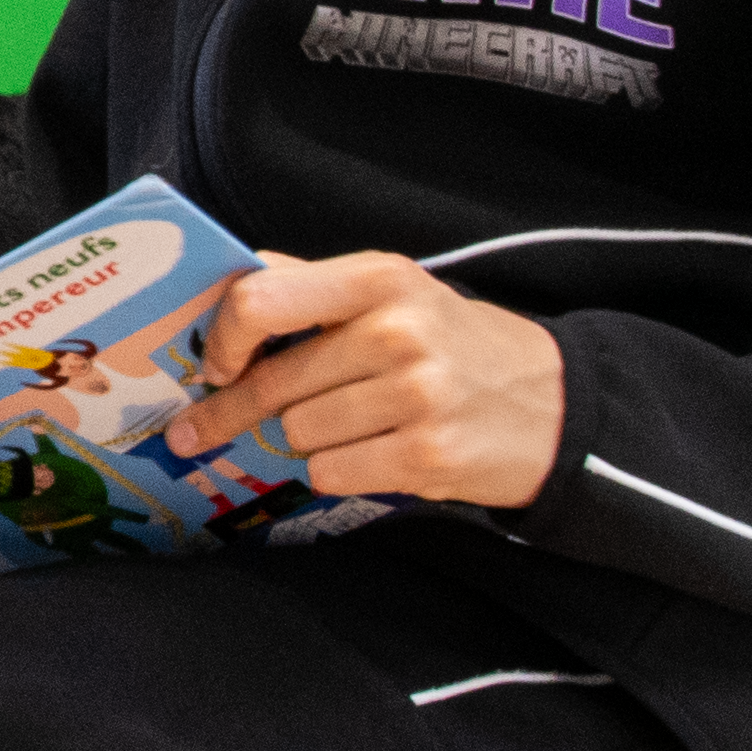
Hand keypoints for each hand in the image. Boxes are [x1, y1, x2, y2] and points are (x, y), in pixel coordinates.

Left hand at [173, 251, 568, 507]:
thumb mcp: (394, 293)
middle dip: (231, 412)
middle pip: (273, 383)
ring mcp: (417, 394)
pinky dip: (335, 470)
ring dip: (303, 440)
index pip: (262, 299)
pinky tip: (371, 454)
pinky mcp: (427, 454)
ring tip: (349, 427)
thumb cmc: (454, 346)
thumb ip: (311, 286)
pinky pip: (329, 472)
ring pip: (297, 433)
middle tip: (196, 431)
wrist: (555, 406)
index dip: (223, 339)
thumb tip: (220, 286)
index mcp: (381, 278)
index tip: (214, 366)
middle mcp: (398, 330)